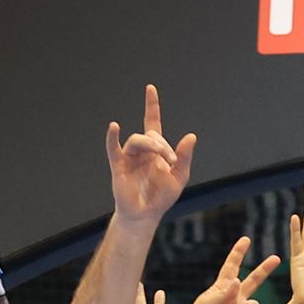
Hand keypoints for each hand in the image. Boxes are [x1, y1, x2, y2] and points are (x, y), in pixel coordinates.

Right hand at [106, 84, 196, 225]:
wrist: (147, 214)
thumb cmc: (162, 196)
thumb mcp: (180, 176)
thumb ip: (185, 157)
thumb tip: (191, 136)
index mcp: (155, 150)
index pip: (152, 122)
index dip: (151, 106)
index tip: (150, 88)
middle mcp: (141, 150)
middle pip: (150, 135)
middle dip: (163, 145)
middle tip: (171, 161)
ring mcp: (129, 157)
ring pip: (137, 140)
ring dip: (152, 146)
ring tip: (162, 158)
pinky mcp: (119, 166)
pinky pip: (113, 148)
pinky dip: (112, 137)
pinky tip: (115, 127)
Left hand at [175, 238, 281, 303]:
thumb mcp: (206, 303)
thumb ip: (223, 292)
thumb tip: (238, 280)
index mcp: (222, 288)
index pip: (232, 267)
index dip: (238, 253)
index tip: (246, 240)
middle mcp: (234, 297)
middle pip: (252, 280)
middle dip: (264, 269)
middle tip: (276, 258)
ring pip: (255, 303)